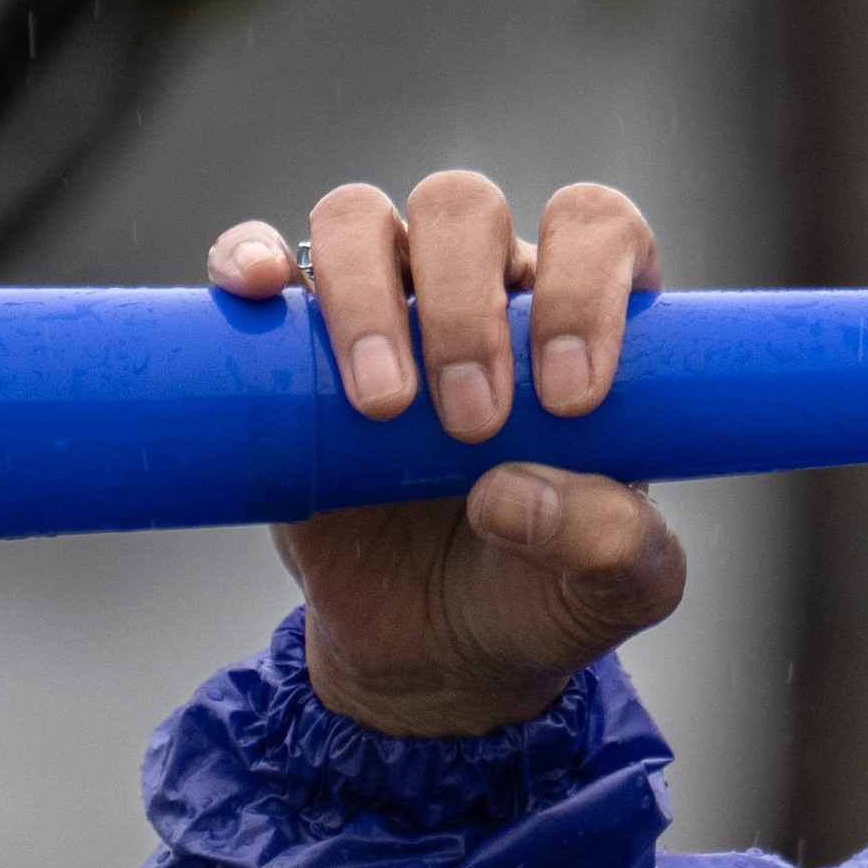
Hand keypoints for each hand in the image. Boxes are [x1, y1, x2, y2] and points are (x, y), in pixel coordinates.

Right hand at [207, 173, 686, 735]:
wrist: (433, 658)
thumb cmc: (542, 596)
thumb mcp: (616, 591)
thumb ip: (614, 545)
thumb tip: (512, 493)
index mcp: (577, 317)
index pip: (594, 228)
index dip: (584, 288)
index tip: (569, 399)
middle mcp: (481, 288)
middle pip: (463, 208)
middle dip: (466, 308)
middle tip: (472, 422)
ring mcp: (381, 308)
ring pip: (359, 219)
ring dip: (366, 295)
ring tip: (383, 406)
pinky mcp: (290, 351)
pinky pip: (262, 261)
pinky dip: (252, 256)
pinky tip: (261, 293)